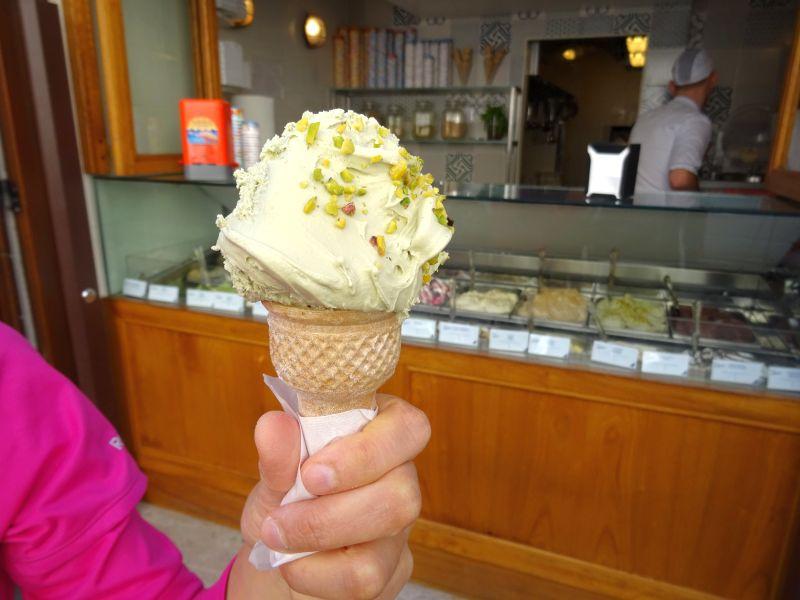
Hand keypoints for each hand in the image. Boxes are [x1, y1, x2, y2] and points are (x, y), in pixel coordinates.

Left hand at [232, 394, 430, 599]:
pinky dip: (319, 573)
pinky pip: (370, 577)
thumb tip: (273, 426)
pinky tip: (294, 564)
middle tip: (279, 518)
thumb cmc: (285, 498)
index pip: (408, 427)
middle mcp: (401, 475)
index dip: (367, 451)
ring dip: (322, 538)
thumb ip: (279, 452)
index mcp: (381, 430)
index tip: (311, 473)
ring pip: (388, 538)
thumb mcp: (273, 472)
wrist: (277, 553)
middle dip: (332, 510)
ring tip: (278, 537)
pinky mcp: (394, 569)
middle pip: (402, 493)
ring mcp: (402, 526)